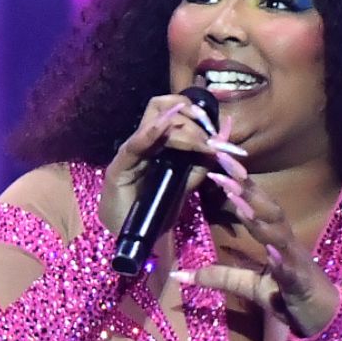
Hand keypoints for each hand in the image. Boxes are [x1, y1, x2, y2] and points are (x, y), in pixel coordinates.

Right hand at [97, 95, 239, 234]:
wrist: (135, 234)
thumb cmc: (157, 208)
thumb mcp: (187, 184)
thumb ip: (200, 165)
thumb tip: (221, 146)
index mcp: (161, 141)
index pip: (175, 110)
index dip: (197, 114)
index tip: (217, 132)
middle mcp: (146, 140)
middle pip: (164, 106)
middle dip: (193, 120)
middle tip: (210, 141)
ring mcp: (133, 150)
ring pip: (154, 118)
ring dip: (182, 127)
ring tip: (200, 144)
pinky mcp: (120, 165)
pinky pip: (135, 145)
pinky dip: (150, 133)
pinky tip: (162, 126)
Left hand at [169, 148, 340, 338]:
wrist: (326, 320)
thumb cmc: (290, 297)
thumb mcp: (249, 286)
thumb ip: (219, 277)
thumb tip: (181, 274)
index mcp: (276, 239)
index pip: (258, 205)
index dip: (241, 183)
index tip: (219, 162)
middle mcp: (287, 243)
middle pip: (269, 209)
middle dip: (248, 187)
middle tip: (224, 166)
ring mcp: (295, 262)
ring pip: (279, 235)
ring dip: (259, 218)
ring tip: (239, 201)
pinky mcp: (301, 285)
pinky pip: (290, 270)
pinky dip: (281, 259)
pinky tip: (271, 251)